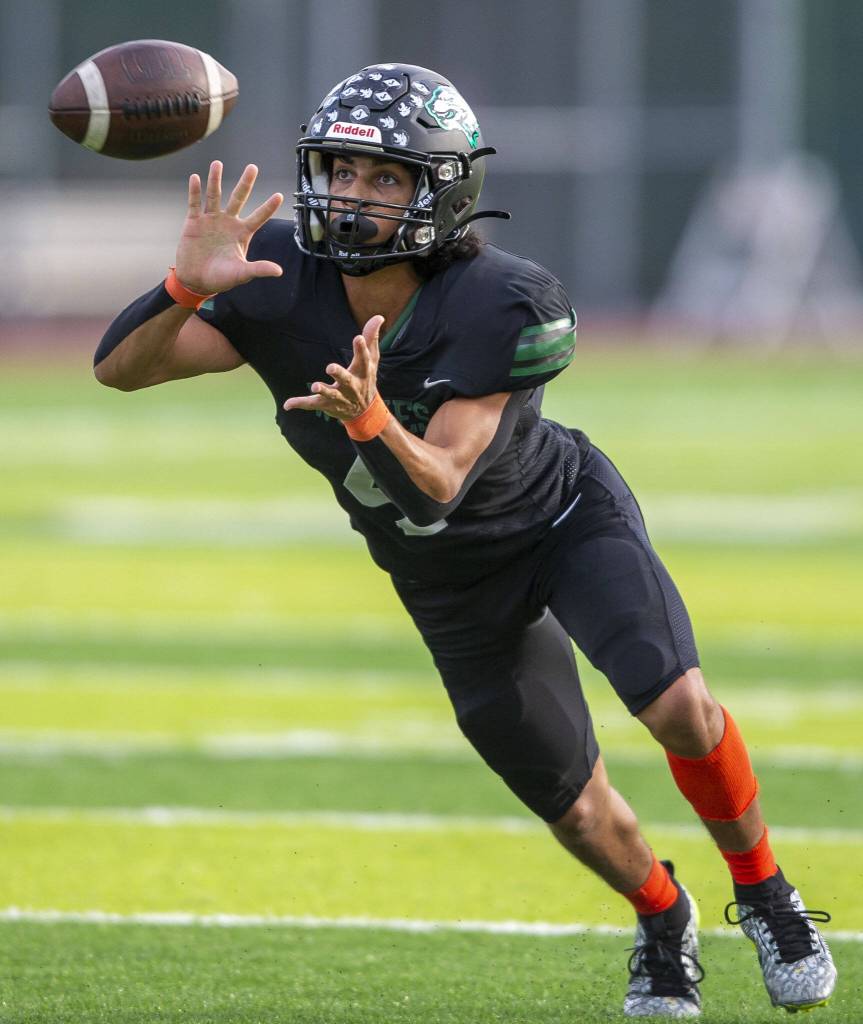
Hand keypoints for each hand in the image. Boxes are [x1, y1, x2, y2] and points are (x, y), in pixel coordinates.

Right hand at [175, 161, 283, 294]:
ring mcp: (210, 220)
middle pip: (238, 198)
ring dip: (215, 180)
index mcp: (242, 233)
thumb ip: (258, 269)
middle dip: (245, 183)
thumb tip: (279, 271)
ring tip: (217, 163)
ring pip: (214, 196)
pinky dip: (195, 191)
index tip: (280, 195)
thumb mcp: (242, 274)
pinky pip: (195, 203)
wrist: (196, 281)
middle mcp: (228, 222)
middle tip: (253, 167)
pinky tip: (196, 178)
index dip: (268, 207)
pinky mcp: (194, 223)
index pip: (259, 217)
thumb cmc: (221, 279)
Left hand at [283, 315, 385, 419]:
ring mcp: (339, 397)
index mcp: (363, 373)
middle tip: (330, 367)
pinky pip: (312, 404)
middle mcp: (352, 386)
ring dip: (323, 390)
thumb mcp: (372, 359)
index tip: (358, 337)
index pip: (363, 360)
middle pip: (346, 380)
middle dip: (339, 374)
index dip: (361, 349)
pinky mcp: (327, 404)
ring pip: (330, 394)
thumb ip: (371, 338)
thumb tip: (379, 317)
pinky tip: (288, 404)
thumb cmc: (366, 378)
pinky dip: (300, 403)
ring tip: (315, 386)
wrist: (365, 411)